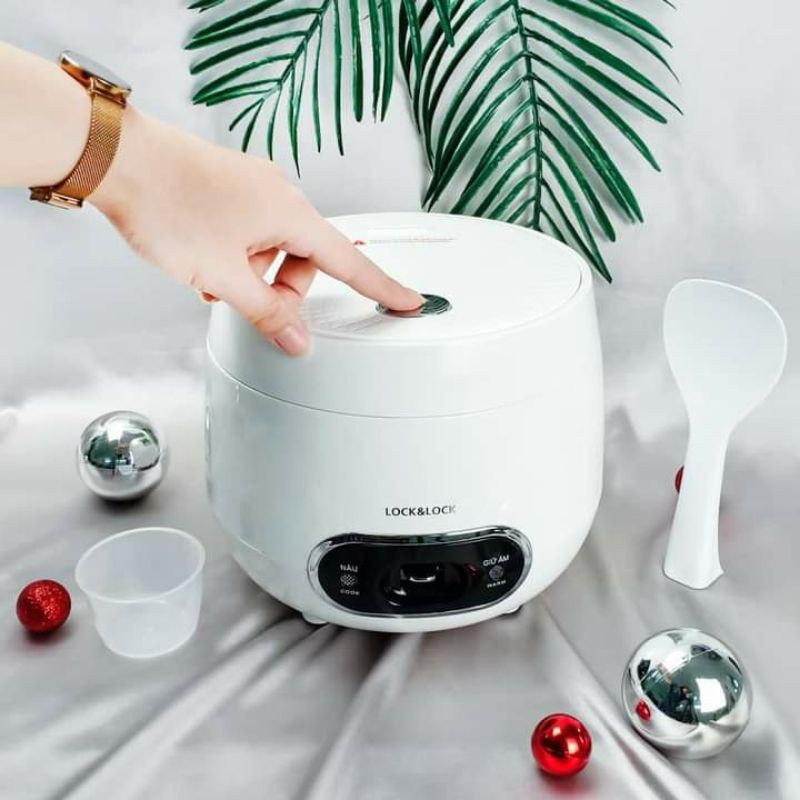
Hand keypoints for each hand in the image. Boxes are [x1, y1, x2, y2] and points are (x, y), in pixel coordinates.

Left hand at [90, 108, 421, 354]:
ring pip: (273, 247)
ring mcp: (253, 186)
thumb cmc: (166, 203)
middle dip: (281, 289)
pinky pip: (251, 229)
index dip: (382, 287)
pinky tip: (206, 261)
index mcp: (290, 213)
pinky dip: (237, 253)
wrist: (115, 155)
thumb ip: (266, 313)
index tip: (410, 301)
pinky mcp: (231, 185)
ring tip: (211, 278)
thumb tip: (297, 341)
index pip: (349, 262)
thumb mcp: (222, 274)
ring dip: (252, 272)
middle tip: (244, 302)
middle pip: (305, 259)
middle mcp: (279, 193)